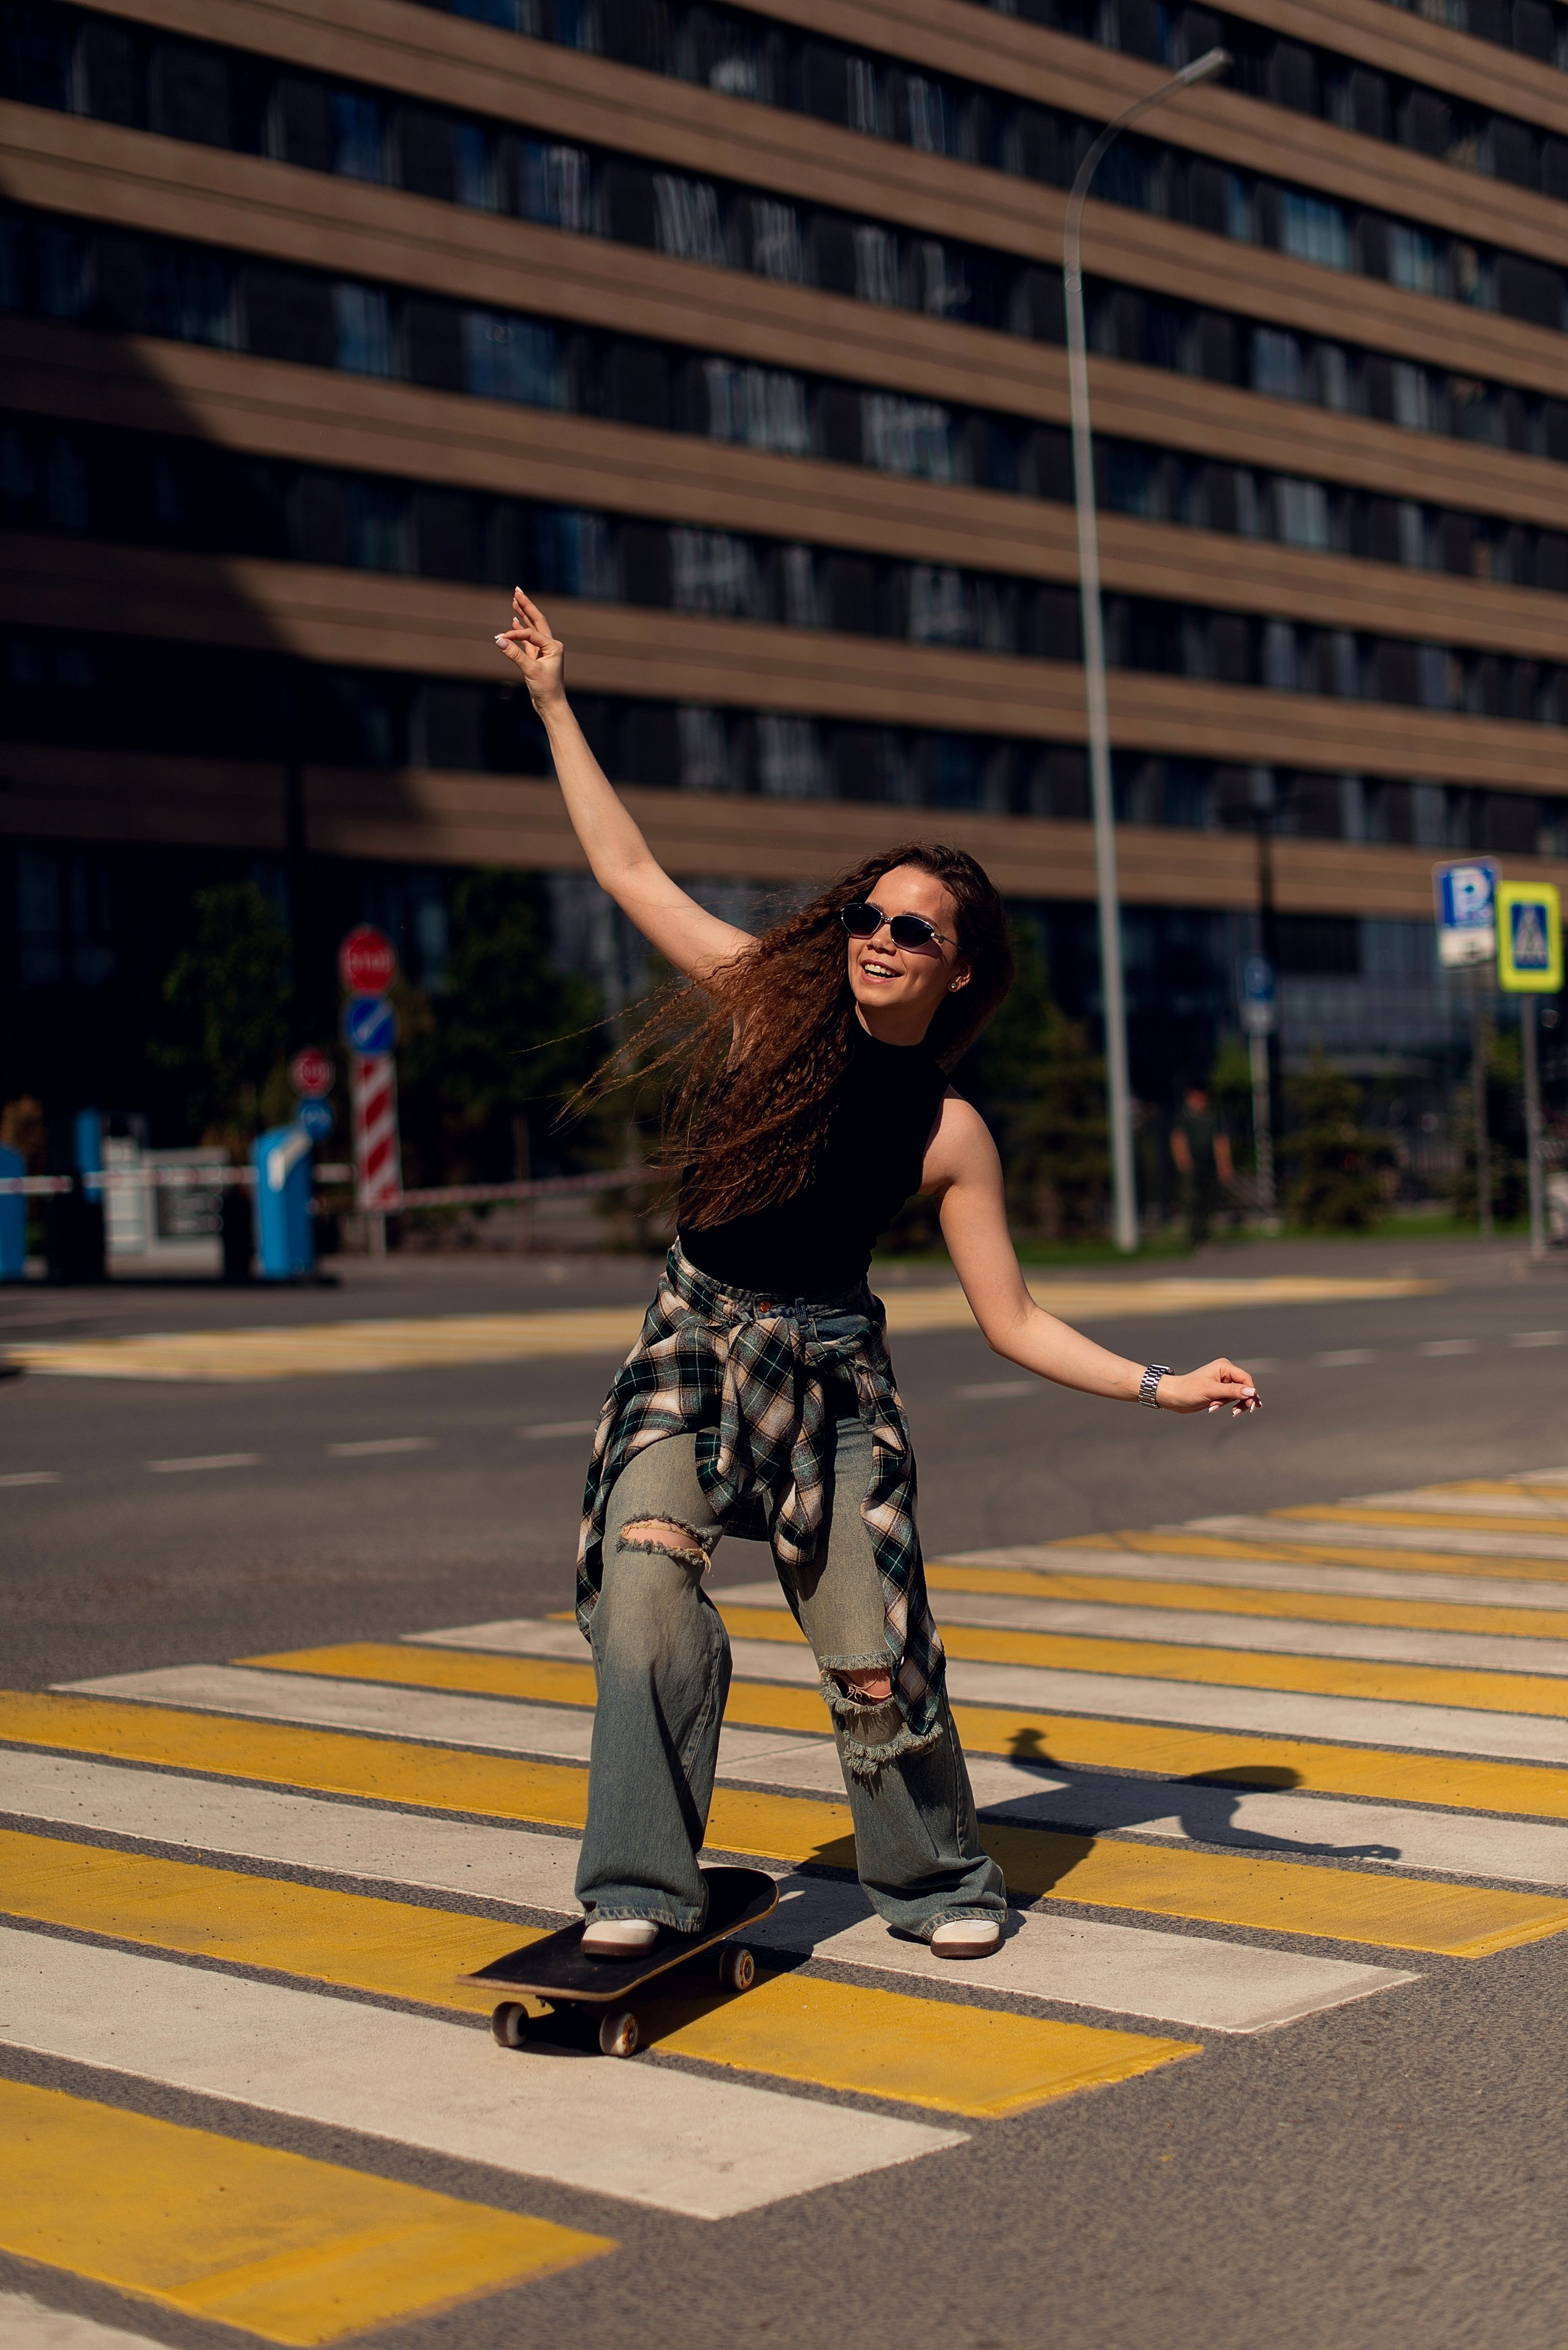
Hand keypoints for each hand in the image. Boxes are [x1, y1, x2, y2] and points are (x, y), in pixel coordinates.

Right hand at [494, 587, 564, 709]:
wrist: (551, 705)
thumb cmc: (545, 689)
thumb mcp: (530, 671)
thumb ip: (514, 654)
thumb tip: (498, 639)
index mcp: (553, 646)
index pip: (531, 633)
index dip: (515, 633)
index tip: (501, 638)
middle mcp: (551, 645)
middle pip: (537, 620)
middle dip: (526, 605)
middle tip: (517, 590)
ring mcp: (544, 651)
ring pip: (532, 628)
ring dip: (523, 615)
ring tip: (515, 600)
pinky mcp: (536, 658)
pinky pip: (528, 639)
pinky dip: (520, 630)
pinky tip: (514, 620)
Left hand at [1155, 1359, 1260, 1416]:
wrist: (1172, 1396)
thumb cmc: (1188, 1390)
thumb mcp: (1212, 1391)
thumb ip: (1233, 1391)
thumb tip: (1252, 1392)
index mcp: (1224, 1366)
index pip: (1246, 1379)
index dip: (1251, 1392)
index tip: (1251, 1407)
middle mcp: (1225, 1372)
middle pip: (1244, 1387)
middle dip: (1241, 1400)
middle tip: (1237, 1413)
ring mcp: (1222, 1381)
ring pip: (1238, 1395)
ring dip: (1229, 1404)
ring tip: (1213, 1408)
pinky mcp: (1219, 1391)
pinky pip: (1229, 1399)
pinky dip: (1223, 1405)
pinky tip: (1212, 1408)